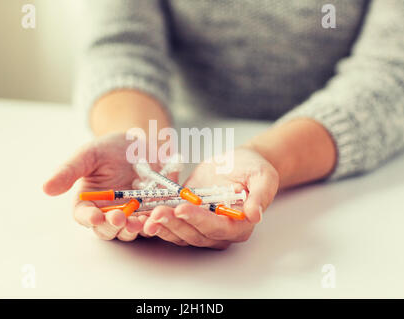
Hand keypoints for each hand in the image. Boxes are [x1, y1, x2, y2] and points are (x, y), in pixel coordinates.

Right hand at [43, 133, 147, 241]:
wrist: (138, 144)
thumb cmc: (109, 149)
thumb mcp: (88, 155)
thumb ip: (69, 171)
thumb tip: (46, 188)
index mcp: (88, 203)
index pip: (84, 216)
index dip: (89, 218)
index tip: (95, 216)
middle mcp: (107, 214)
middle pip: (107, 229)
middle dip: (113, 225)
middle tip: (120, 217)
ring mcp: (130, 216)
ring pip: (130, 231)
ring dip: (135, 229)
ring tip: (140, 222)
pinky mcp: (150, 213)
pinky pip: (152, 223)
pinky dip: (156, 222)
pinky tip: (160, 216)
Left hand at [143, 147, 278, 248]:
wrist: (239, 163)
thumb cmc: (254, 169)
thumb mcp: (263, 177)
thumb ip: (261, 195)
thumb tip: (255, 215)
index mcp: (239, 226)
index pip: (217, 227)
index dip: (199, 220)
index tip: (182, 208)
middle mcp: (219, 232)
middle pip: (194, 234)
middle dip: (174, 224)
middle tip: (157, 212)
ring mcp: (201, 226)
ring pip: (179, 232)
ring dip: (162, 226)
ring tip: (144, 217)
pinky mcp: (187, 217)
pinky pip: (170, 222)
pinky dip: (155, 220)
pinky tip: (139, 216)